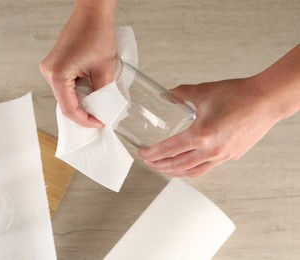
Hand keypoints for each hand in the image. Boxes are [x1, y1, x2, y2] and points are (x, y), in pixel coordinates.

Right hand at [40, 0, 116, 127]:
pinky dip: (77, 91)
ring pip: (65, 95)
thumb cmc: (97, 33)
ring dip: (80, 101)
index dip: (85, 120)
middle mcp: (49, 72)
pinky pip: (64, 85)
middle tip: (99, 116)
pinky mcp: (54, 64)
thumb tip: (100, 110)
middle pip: (65, 103)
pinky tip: (90, 90)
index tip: (98, 123)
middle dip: (83, 112)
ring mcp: (50, 67)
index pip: (69, 109)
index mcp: (58, 74)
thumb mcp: (105, 70)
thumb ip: (101, 94)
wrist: (92, 14)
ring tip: (97, 102)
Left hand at [138, 43, 299, 177]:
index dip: (152, 153)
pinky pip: (206, 168)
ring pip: (192, 171)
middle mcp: (210, 151)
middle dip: (159, 165)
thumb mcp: (202, 92)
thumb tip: (167, 95)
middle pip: (177, 165)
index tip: (142, 153)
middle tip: (148, 162)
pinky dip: (192, 169)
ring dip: (175, 171)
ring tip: (164, 168)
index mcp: (200, 135)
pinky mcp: (231, 156)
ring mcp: (222, 156)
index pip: (168, 149)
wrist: (266, 100)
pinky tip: (187, 164)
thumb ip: (180, 94)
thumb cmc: (238, 95)